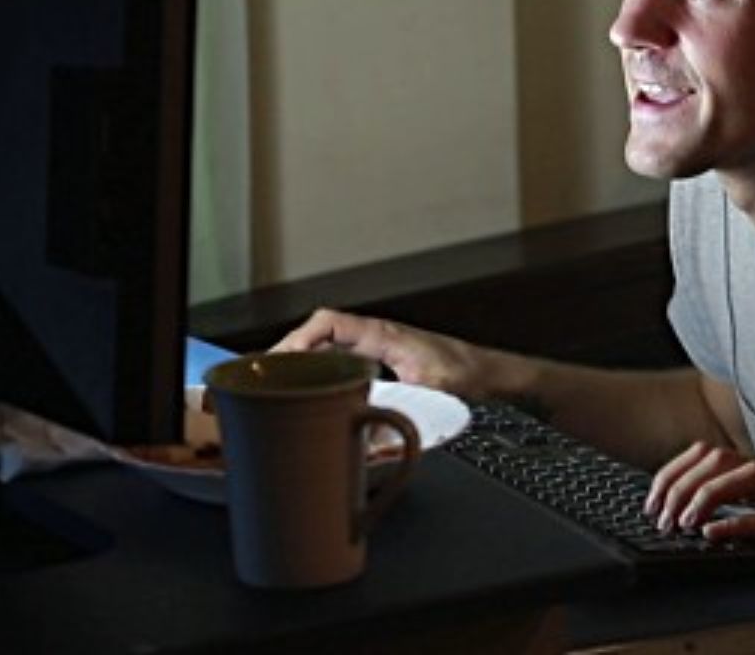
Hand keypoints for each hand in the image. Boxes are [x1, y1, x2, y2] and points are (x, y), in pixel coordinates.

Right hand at [271, 308, 493, 395]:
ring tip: (277, 381)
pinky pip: (340, 356)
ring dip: (301, 359)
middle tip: (264, 376)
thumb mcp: (431, 392)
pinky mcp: (381, 360)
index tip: (278, 362)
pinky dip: (320, 367)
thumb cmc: (467, 375)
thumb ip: (399, 409)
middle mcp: (375, 337)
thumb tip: (367, 430)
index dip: (297, 340)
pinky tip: (311, 387)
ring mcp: (377, 347)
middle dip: (288, 351)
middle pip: (318, 333)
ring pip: (326, 345)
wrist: (490, 375)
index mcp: (382, 335)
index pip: (328, 323)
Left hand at [644, 440, 754, 575]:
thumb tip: (701, 519)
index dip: (677, 472)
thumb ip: (750, 513)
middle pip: (722, 458)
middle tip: (660, 515)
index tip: (654, 499)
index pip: (714, 455)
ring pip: (745, 477)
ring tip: (683, 523)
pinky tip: (713, 536)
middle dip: (682, 483)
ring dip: (706, 498)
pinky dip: (738, 524)